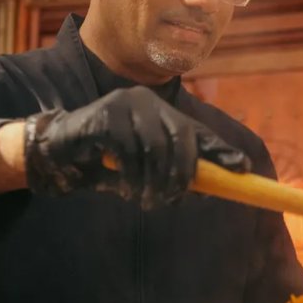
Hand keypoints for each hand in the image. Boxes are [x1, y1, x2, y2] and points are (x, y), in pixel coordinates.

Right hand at [23, 87, 250, 207]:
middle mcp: (148, 101)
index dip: (221, 150)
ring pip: (155, 147)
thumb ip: (171, 173)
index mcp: (161, 112)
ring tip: (144, 200)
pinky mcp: (105, 114)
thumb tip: (209, 191)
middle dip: (181, 174)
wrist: (59, 153)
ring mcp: (126, 103)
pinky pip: (129, 150)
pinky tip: (126, 189)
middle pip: (181, 137)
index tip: (243, 168)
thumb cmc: (106, 162)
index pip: (198, 131)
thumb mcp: (143, 169)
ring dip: (153, 181)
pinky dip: (131, 176)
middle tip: (171, 200)